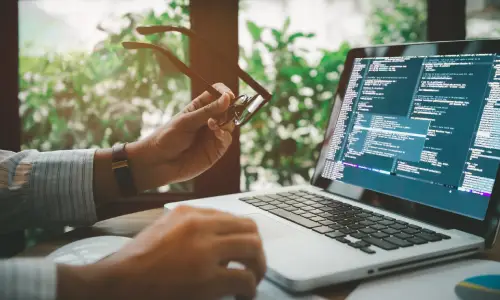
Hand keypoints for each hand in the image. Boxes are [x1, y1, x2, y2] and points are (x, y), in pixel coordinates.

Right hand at [58, 206, 266, 299]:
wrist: (117, 283)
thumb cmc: (135, 261)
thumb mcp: (162, 228)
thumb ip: (189, 226)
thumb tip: (217, 237)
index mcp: (189, 212)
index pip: (232, 218)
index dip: (243, 236)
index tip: (243, 250)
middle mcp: (200, 225)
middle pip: (249, 229)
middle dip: (256, 249)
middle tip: (254, 265)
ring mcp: (205, 250)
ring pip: (253, 249)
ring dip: (258, 266)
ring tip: (252, 280)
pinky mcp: (208, 278)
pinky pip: (244, 278)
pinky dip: (250, 288)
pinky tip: (242, 295)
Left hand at [127, 83, 235, 190]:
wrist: (160, 162)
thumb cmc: (168, 137)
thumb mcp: (186, 121)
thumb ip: (208, 110)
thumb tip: (228, 97)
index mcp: (200, 107)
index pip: (217, 93)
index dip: (224, 93)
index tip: (228, 96)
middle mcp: (209, 119)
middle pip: (228, 108)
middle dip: (229, 109)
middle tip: (223, 111)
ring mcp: (213, 134)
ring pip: (230, 124)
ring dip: (226, 122)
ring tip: (213, 125)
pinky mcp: (216, 149)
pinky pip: (227, 139)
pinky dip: (225, 135)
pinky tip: (216, 133)